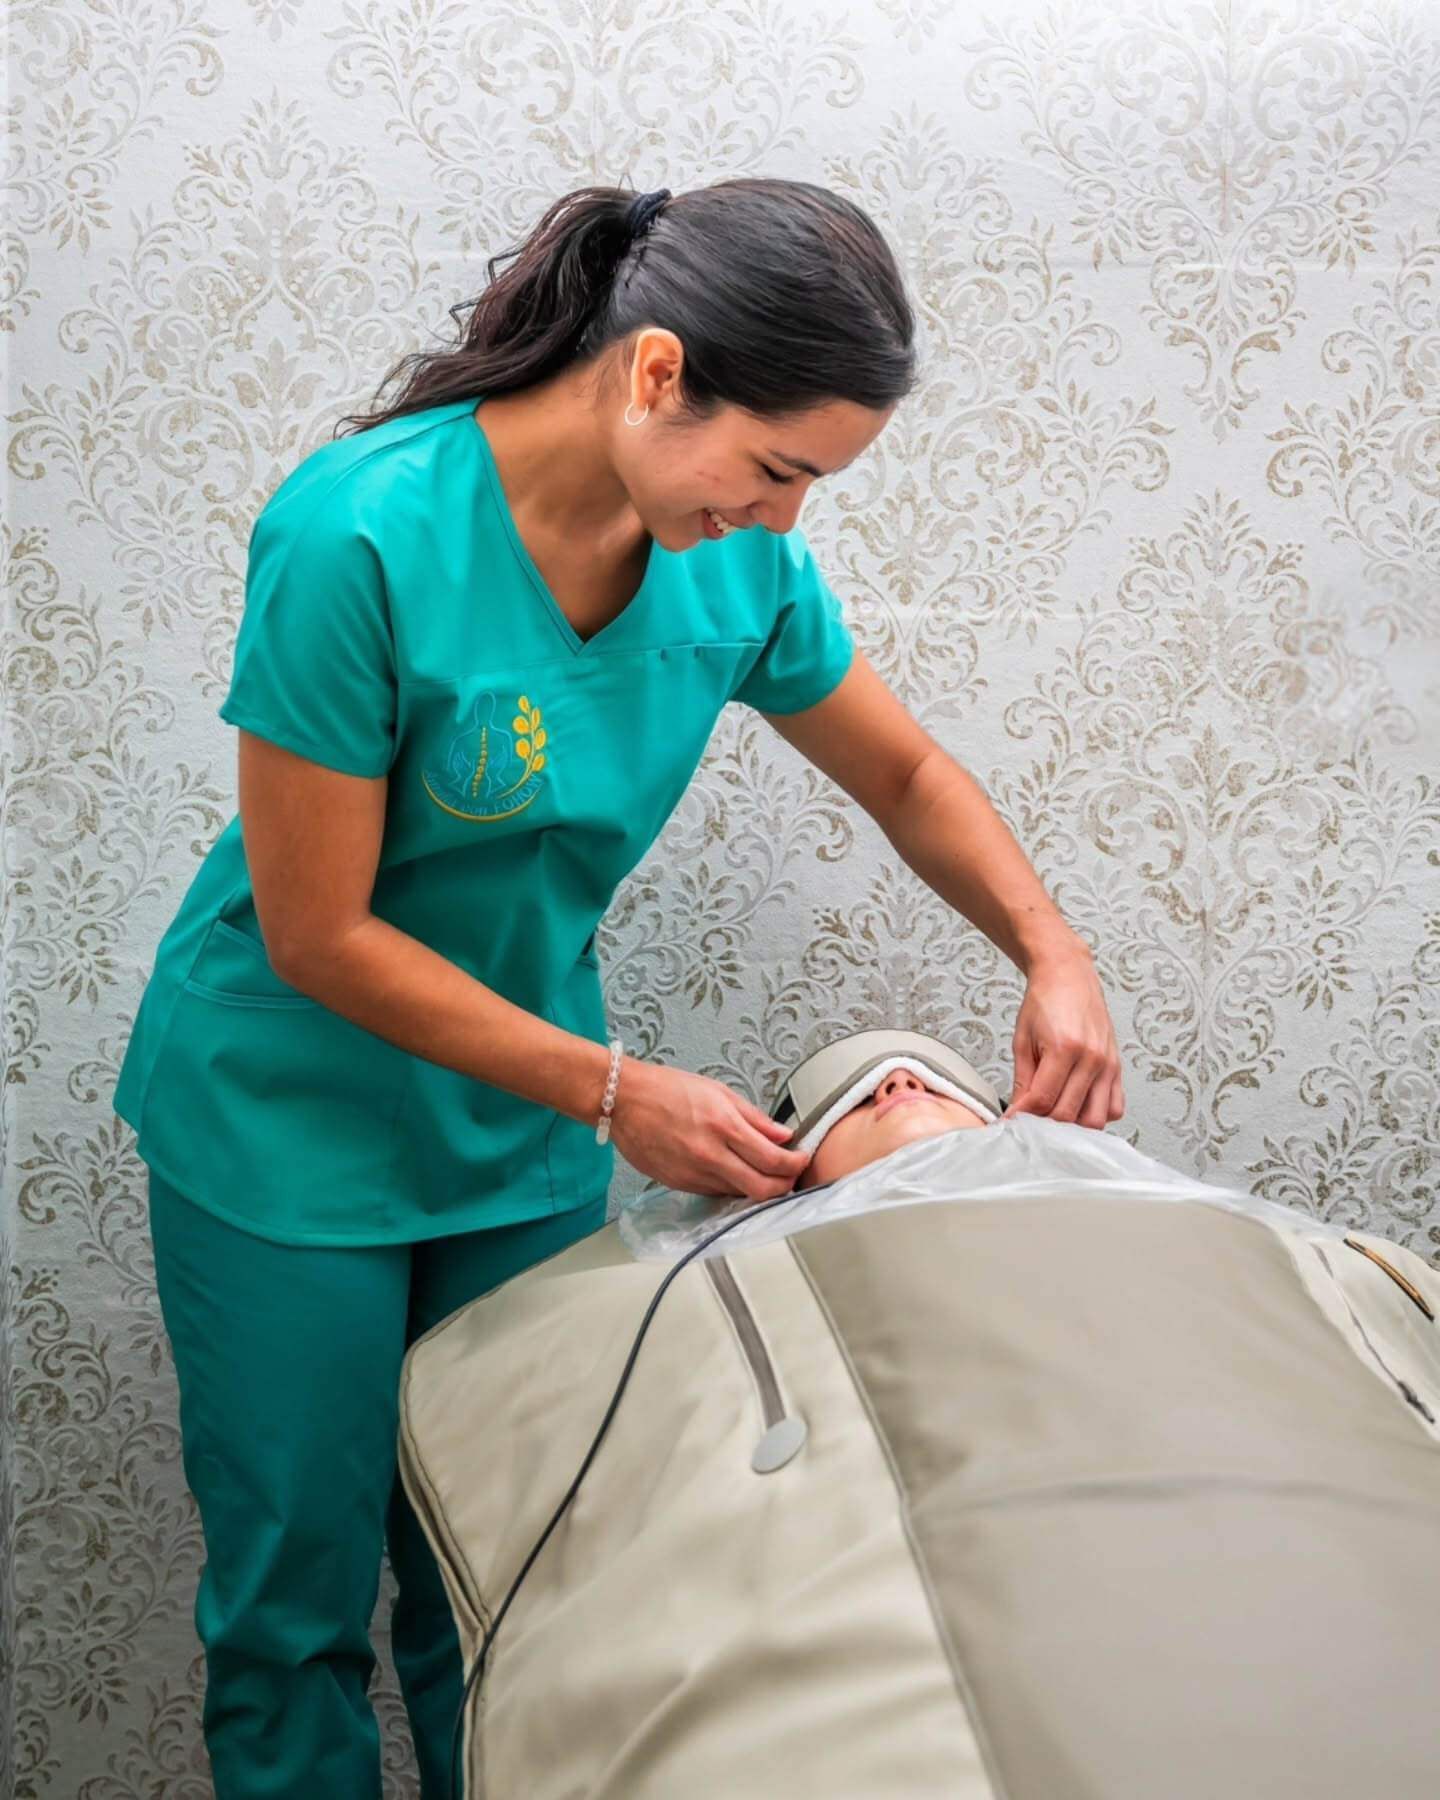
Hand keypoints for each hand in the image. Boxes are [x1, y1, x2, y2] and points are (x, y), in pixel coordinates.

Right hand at [606, 1058, 810, 1200]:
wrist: (623, 1101)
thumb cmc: (667, 1089)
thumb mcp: (719, 1092)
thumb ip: (755, 1118)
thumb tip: (783, 1135)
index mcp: (724, 1127)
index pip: (774, 1160)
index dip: (796, 1165)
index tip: (801, 1160)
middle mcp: (711, 1156)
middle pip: (762, 1189)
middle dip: (784, 1186)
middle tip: (790, 1176)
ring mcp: (694, 1175)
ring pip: (739, 1194)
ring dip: (757, 1186)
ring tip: (762, 1170)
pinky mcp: (680, 1184)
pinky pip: (715, 1192)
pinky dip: (730, 1184)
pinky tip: (732, 1170)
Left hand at [1003, 940, 1124, 1129]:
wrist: (1068, 976)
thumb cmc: (1044, 1003)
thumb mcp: (1022, 1040)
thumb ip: (1022, 1081)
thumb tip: (1018, 1113)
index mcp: (1064, 1049)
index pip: (1043, 1100)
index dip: (1023, 1116)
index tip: (1011, 1122)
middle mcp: (1092, 1059)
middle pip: (1069, 1114)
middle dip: (1044, 1123)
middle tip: (1029, 1117)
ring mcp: (1108, 1064)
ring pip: (1096, 1119)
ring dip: (1073, 1124)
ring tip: (1054, 1112)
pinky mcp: (1117, 1067)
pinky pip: (1115, 1107)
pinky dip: (1097, 1113)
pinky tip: (1078, 1104)